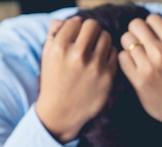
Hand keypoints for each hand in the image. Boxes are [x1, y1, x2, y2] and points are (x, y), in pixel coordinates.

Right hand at [36, 17, 116, 142]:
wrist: (61, 112)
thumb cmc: (54, 80)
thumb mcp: (47, 55)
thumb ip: (56, 32)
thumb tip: (76, 20)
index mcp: (60, 47)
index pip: (76, 22)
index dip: (76, 30)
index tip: (74, 40)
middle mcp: (77, 55)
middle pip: (94, 26)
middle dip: (90, 32)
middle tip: (87, 43)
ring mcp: (95, 66)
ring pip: (106, 37)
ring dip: (101, 41)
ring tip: (94, 52)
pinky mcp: (108, 77)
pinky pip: (114, 53)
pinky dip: (108, 55)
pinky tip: (100, 63)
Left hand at [118, 14, 161, 146]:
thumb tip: (150, 30)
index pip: (152, 19)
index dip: (149, 26)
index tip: (150, 36)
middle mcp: (161, 52)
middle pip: (135, 25)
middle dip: (135, 33)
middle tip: (139, 45)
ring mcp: (148, 66)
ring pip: (126, 40)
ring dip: (129, 46)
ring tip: (136, 57)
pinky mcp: (138, 80)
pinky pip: (122, 58)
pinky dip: (125, 60)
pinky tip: (132, 67)